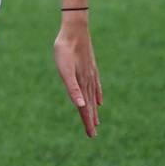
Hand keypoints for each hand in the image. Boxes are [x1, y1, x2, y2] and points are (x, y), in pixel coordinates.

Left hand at [54, 16, 101, 137]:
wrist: (74, 29)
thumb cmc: (65, 50)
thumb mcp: (65, 71)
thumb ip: (73, 89)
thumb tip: (81, 107)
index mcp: (81, 84)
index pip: (84, 108)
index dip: (87, 122)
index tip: (91, 135)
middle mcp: (88, 81)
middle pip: (89, 105)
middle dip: (90, 120)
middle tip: (92, 135)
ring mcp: (90, 74)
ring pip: (92, 97)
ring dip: (93, 110)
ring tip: (96, 121)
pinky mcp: (90, 67)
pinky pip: (95, 86)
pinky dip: (97, 95)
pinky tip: (99, 101)